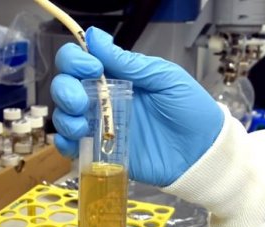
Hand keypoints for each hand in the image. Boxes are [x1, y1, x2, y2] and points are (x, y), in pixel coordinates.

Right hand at [51, 26, 223, 185]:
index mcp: (117, 77)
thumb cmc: (189, 110)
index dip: (75, 61)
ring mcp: (100, 126)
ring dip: (64, 117)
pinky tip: (75, 141)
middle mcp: (103, 99)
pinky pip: (71, 146)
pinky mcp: (101, 151)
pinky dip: (65, 143)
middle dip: (65, 90)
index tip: (92, 68)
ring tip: (82, 125)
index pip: (81, 61)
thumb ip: (129, 62)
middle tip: (81, 101)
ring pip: (64, 115)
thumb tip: (94, 36)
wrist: (200, 152)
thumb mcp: (164, 78)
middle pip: (65, 87)